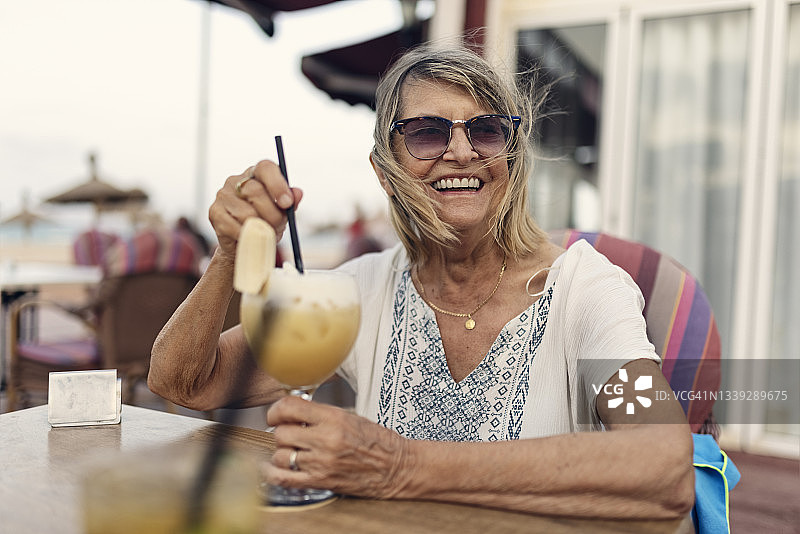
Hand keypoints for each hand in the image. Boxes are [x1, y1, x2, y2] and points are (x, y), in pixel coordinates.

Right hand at [208, 160, 302, 259]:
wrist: (244, 243)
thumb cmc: (264, 222)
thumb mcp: (282, 212)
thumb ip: (290, 202)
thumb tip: (297, 193)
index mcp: (255, 174)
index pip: (266, 167)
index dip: (278, 184)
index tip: (288, 203)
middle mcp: (236, 180)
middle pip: (256, 191)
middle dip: (272, 214)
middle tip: (278, 225)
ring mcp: (223, 195)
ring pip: (247, 212)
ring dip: (260, 227)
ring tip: (264, 232)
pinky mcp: (214, 212)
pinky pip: (235, 226)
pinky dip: (247, 235)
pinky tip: (249, 236)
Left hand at [265, 396, 410, 498]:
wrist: (397, 467)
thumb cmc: (378, 441)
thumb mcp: (350, 416)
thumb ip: (320, 414)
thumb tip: (293, 411)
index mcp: (334, 418)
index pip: (289, 407)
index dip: (276, 410)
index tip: (277, 414)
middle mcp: (325, 440)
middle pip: (281, 433)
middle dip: (282, 432)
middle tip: (290, 433)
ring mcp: (322, 463)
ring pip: (280, 456)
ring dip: (283, 453)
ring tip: (293, 451)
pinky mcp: (321, 482)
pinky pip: (284, 479)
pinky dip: (275, 474)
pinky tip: (277, 468)